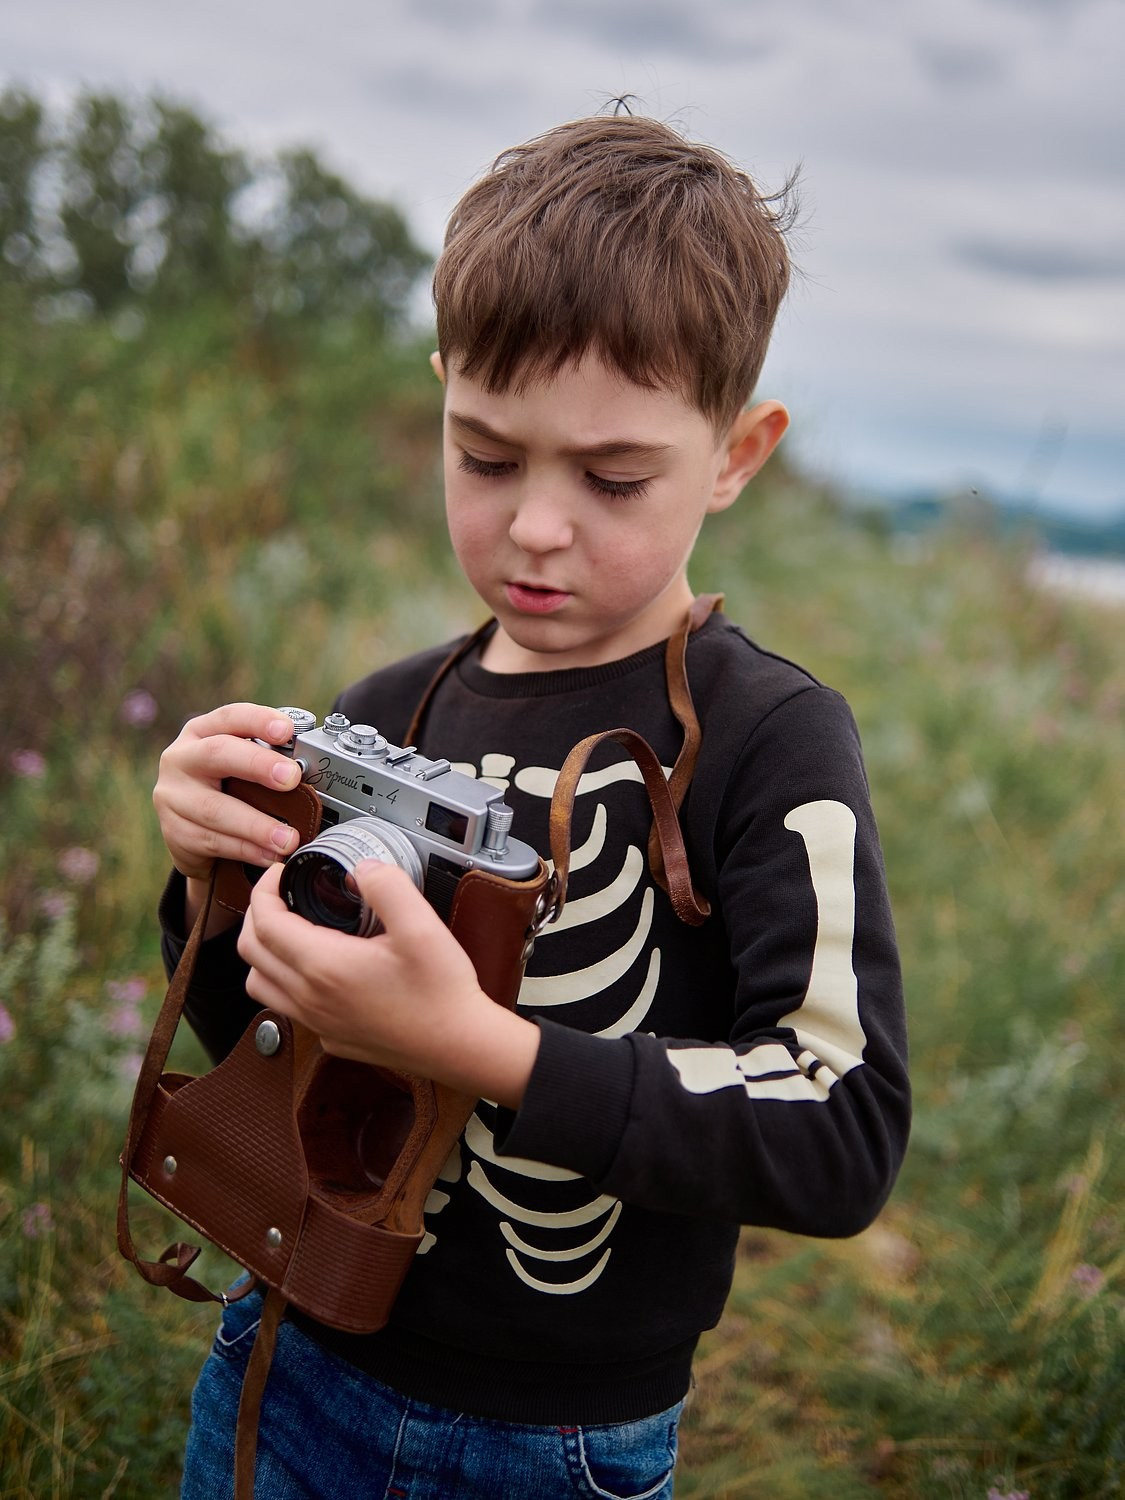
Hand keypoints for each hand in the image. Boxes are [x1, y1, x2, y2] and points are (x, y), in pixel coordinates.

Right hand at [153, 703, 303, 931]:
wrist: (188, 830)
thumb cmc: (225, 789)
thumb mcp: (240, 767)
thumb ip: (266, 760)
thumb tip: (316, 768)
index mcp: (202, 732)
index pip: (230, 717)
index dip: (258, 721)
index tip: (287, 731)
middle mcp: (182, 758)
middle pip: (218, 754)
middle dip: (258, 765)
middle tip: (290, 779)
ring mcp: (173, 796)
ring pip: (215, 809)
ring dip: (257, 825)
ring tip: (288, 838)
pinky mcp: (173, 831)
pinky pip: (213, 841)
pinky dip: (247, 850)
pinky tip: (270, 855)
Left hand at [237, 861, 540, 1107]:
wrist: (460, 1045)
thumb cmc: (442, 993)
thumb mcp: (421, 926)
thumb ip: (387, 886)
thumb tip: (362, 868)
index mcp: (324, 965)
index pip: (264, 922)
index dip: (264, 889)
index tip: (281, 873)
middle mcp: (311, 997)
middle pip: (250, 952)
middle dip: (257, 914)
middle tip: (281, 895)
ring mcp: (318, 1022)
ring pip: (259, 985)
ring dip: (262, 952)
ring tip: (288, 930)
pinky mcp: (330, 1038)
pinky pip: (286, 1008)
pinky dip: (284, 982)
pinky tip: (315, 970)